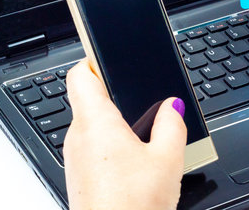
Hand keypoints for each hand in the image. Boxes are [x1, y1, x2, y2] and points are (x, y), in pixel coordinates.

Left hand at [64, 59, 186, 209]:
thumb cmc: (133, 207)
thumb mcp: (167, 158)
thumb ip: (171, 123)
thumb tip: (171, 106)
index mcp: (96, 123)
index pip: (80, 74)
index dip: (94, 59)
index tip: (110, 54)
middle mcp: (78, 137)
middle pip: (89, 99)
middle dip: (116, 94)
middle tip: (143, 97)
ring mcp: (76, 157)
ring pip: (93, 125)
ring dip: (115, 122)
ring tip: (146, 132)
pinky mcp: (81, 175)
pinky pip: (93, 147)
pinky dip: (111, 143)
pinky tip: (136, 158)